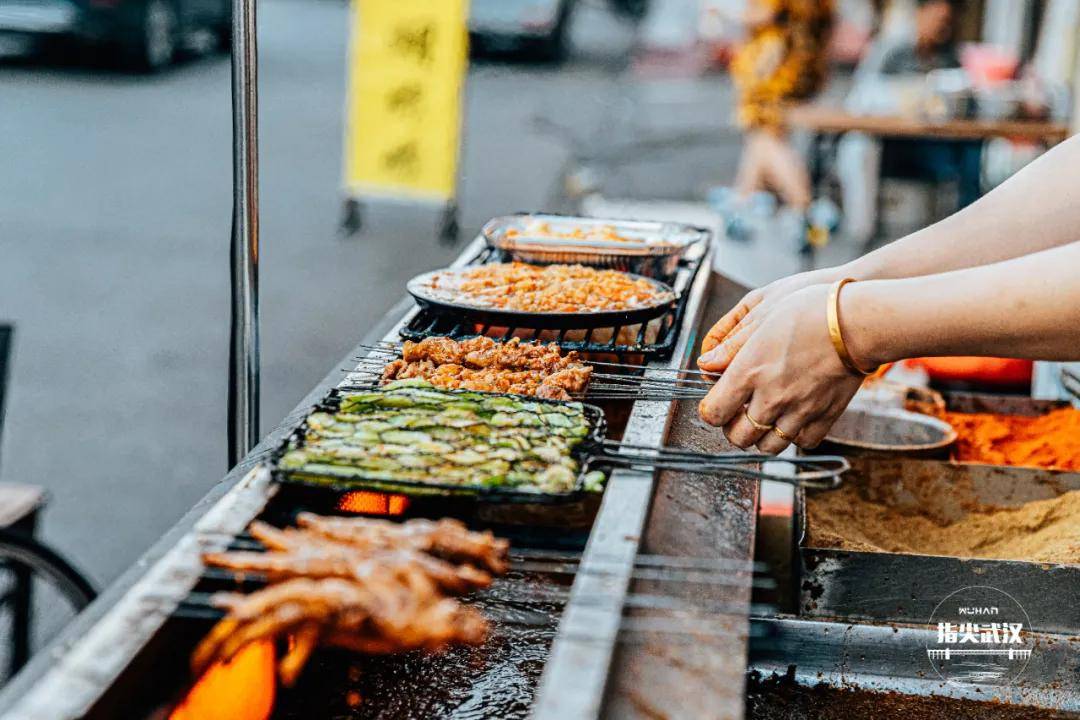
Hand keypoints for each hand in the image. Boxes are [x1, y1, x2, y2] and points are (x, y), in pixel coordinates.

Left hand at [698, 284, 863, 453]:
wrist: (859, 322)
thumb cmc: (811, 311)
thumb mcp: (762, 315)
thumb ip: (731, 345)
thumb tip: (706, 364)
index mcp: (749, 371)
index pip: (713, 413)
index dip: (710, 410)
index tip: (716, 402)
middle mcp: (772, 397)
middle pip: (738, 437)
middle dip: (732, 427)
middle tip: (738, 411)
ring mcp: (800, 410)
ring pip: (768, 446)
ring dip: (761, 435)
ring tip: (765, 415)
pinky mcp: (826, 416)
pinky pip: (803, 443)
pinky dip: (795, 436)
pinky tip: (793, 417)